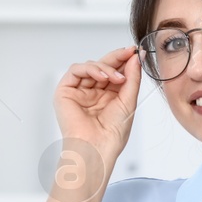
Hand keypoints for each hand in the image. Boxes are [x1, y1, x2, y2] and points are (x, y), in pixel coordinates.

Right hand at [52, 46, 140, 189]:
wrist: (97, 148)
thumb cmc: (111, 134)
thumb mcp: (128, 101)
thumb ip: (132, 78)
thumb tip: (135, 57)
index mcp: (108, 97)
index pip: (115, 72)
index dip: (125, 61)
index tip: (136, 53)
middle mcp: (93, 93)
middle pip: (104, 66)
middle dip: (117, 58)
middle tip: (129, 53)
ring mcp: (79, 91)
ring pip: (91, 66)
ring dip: (106, 67)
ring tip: (118, 77)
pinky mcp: (65, 91)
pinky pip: (76, 70)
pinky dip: (91, 69)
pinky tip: (103, 77)